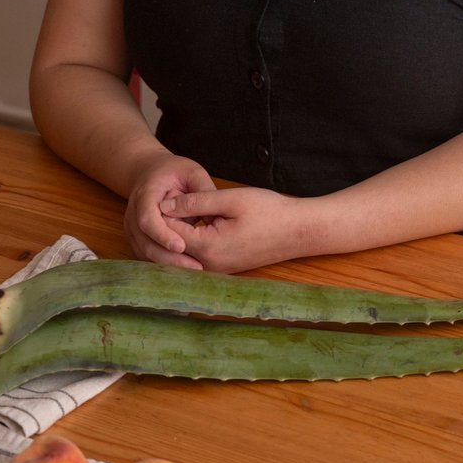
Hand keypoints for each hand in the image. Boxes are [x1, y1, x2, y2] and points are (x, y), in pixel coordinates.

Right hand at [124, 154, 216, 267]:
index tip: (181, 246)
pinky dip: (163, 265)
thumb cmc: (174, 172)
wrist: (150, 173)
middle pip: (145, 241)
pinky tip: (184, 270)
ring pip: (145, 252)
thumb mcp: (192, 172)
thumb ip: (202, 191)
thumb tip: (214, 218)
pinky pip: (147, 256)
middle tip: (195, 267)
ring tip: (193, 271)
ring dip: (167, 265)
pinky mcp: (137, 239)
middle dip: (169, 257)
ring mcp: (132, 228)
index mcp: (145, 194)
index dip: (162, 234)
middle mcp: (133, 213)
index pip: (147, 218)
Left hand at [159, 186, 309, 272]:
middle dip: (169, 223)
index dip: (163, 211)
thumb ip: (196, 202)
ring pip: (186, 251)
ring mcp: (218, 269)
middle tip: (168, 199)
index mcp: (208, 248)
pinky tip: (197, 221)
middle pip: (175, 245)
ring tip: (181, 207)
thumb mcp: (231, 199)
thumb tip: (165, 205)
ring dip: (180, 231)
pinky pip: (199, 255)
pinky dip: (193, 240)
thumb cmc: (269, 211)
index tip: (163, 192)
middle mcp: (210, 265)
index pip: (170, 232)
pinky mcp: (226, 267)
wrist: (299, 231)